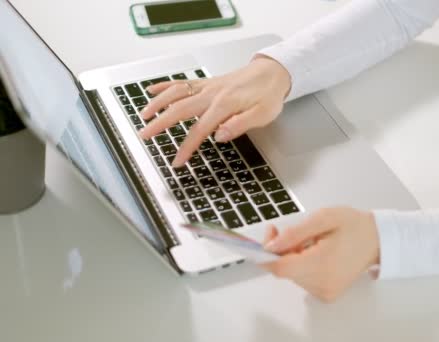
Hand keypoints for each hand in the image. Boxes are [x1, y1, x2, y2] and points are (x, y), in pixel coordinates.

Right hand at [139, 56, 290, 166]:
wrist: (273, 72)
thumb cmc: (269, 95)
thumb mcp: (263, 115)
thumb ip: (239, 125)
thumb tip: (219, 136)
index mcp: (225, 105)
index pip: (200, 129)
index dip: (186, 147)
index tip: (177, 161)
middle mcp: (212, 94)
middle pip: (179, 109)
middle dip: (160, 123)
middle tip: (144, 135)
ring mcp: (208, 87)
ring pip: (176, 93)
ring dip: (158, 104)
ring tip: (143, 116)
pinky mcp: (207, 83)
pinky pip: (182, 82)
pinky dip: (165, 86)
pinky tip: (152, 90)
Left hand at [261, 207, 379, 302]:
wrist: (377, 239)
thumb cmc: (353, 225)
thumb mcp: (323, 218)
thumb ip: (294, 233)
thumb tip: (270, 246)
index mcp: (321, 263)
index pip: (280, 268)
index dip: (267, 253)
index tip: (269, 235)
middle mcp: (322, 283)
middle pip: (285, 271)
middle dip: (283, 251)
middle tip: (291, 232)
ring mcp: (325, 291)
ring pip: (293, 276)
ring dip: (294, 258)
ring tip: (312, 243)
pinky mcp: (327, 294)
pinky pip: (303, 281)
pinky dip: (303, 267)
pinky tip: (317, 255)